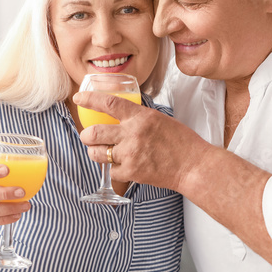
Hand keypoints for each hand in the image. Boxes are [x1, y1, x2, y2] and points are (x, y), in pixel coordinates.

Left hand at [73, 91, 210, 192]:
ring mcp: (130, 154)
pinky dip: (115, 169)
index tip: (78, 98)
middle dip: (86, 135)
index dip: (89, 100)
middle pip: (94, 132)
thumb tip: (121, 115)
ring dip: (95, 152)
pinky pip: (111, 171)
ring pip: (98, 153)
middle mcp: (132, 134)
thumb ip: (138, 118)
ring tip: (102, 152)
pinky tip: (124, 166)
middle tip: (88, 136)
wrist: (193, 166)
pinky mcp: (131, 172)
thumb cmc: (181, 142)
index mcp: (140, 117)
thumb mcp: (159, 119)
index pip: (108, 103)